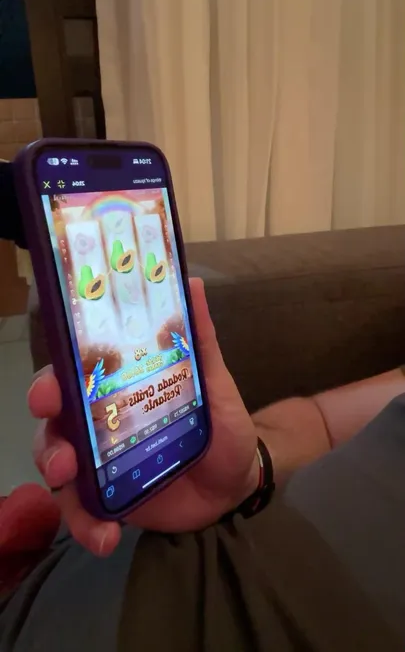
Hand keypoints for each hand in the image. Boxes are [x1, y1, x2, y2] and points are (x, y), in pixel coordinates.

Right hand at [29, 278, 257, 555]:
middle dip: (48, 441)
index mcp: (118, 389)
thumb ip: (202, 341)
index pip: (72, 378)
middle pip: (55, 427)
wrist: (240, 481)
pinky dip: (85, 527)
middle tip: (62, 460)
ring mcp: (101, 464)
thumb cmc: (224, 424)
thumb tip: (191, 284)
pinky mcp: (109, 501)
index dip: (52, 382)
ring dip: (58, 488)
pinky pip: (83, 514)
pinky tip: (105, 539)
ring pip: (59, 470)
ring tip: (74, 498)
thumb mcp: (216, 383)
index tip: (49, 391)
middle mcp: (100, 422)